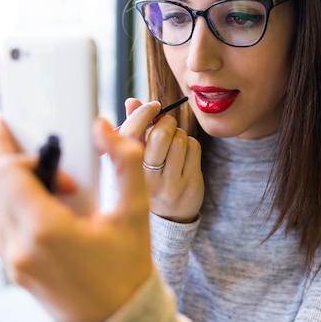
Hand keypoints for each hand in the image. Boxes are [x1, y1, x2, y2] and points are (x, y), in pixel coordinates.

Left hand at [0, 115, 151, 321]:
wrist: (119, 320)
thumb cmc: (128, 269)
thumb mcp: (135, 212)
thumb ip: (124, 162)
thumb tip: (103, 128)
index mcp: (45, 230)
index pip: (8, 173)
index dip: (16, 149)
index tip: (28, 139)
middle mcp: (20, 247)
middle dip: (7, 156)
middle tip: (14, 133)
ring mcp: (13, 262)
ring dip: (10, 181)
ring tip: (37, 169)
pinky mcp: (15, 270)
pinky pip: (0, 225)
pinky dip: (12, 203)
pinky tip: (37, 198)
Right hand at [119, 99, 204, 222]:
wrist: (168, 220)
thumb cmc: (149, 180)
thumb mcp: (135, 159)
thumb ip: (134, 129)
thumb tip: (132, 101)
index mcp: (126, 171)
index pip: (131, 134)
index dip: (142, 114)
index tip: (152, 107)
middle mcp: (147, 179)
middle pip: (159, 135)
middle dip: (166, 122)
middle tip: (167, 123)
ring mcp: (169, 184)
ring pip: (179, 140)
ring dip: (179, 133)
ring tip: (175, 141)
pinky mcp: (189, 184)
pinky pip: (193, 149)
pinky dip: (190, 143)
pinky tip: (185, 152)